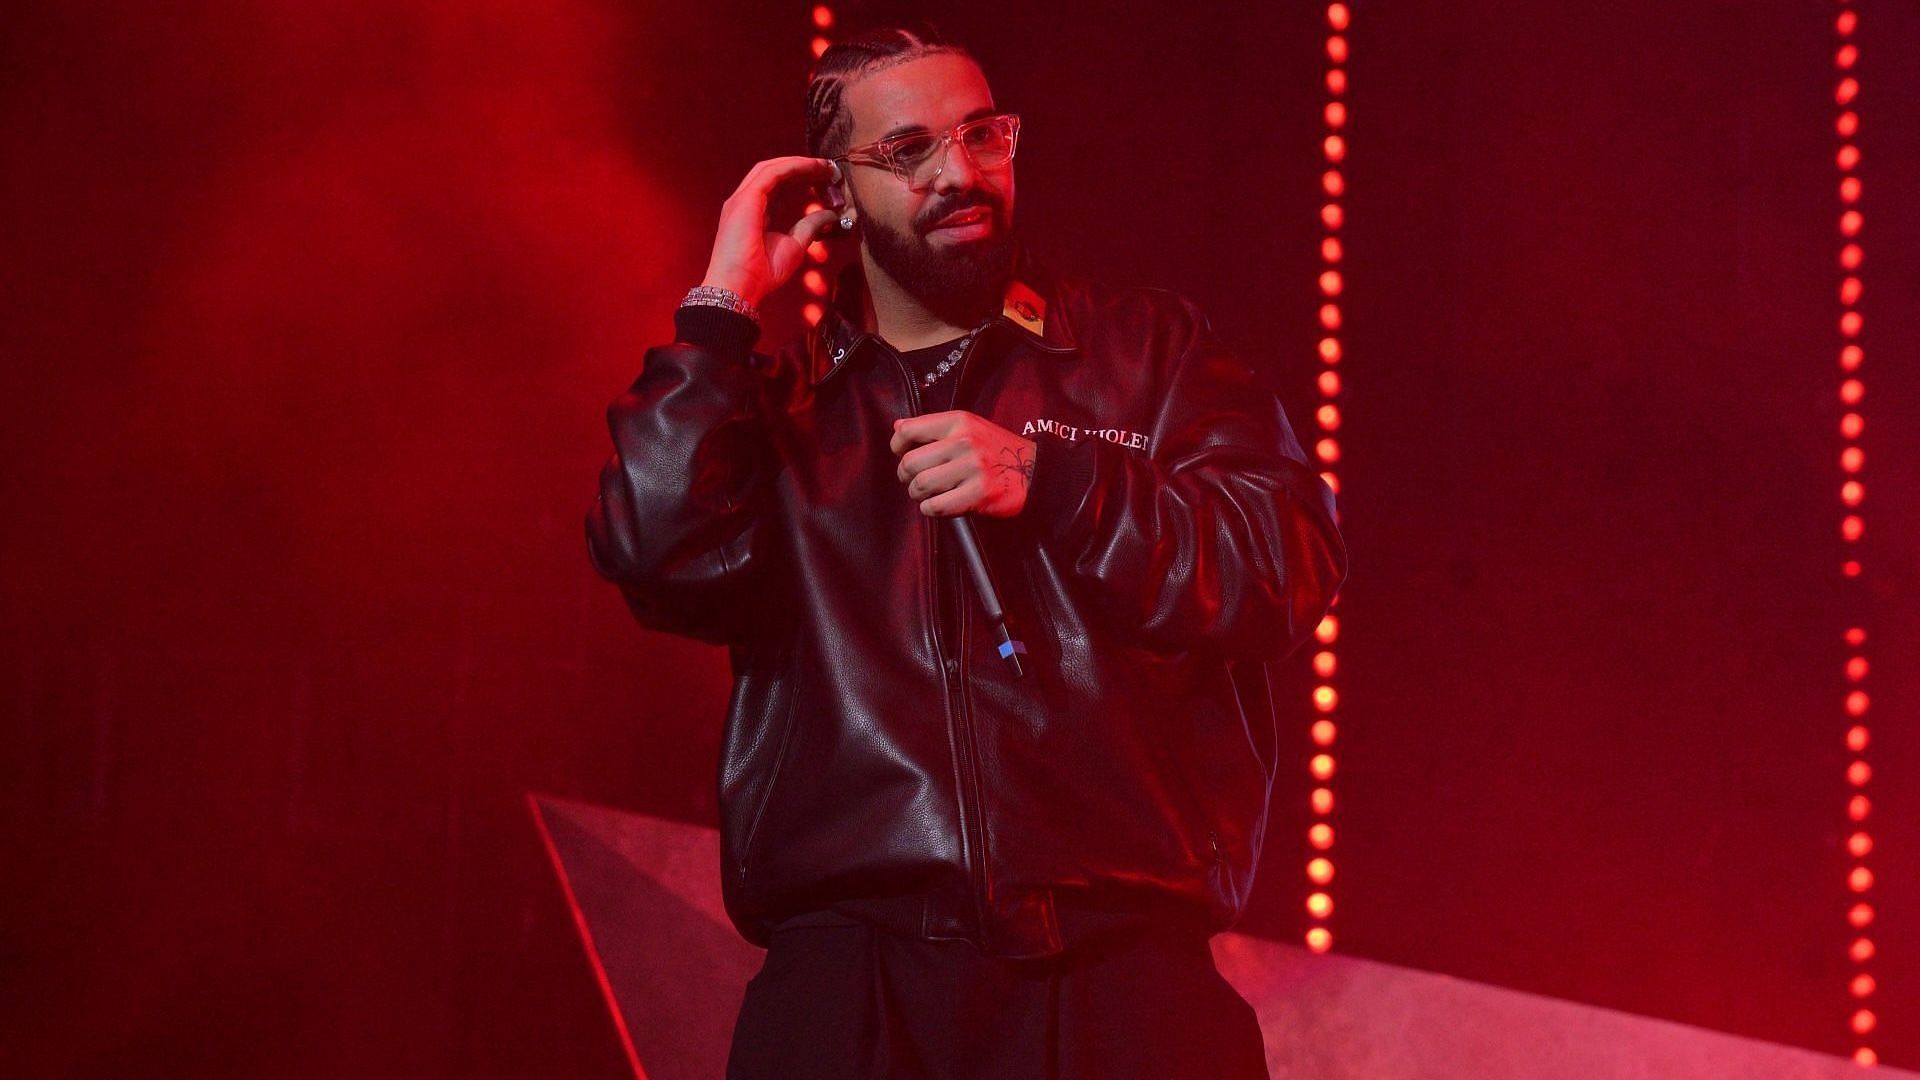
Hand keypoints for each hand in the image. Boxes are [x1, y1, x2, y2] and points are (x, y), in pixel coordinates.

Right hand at [702, 156, 843, 305]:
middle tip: (829, 168)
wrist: (740, 287)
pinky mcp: (746, 199)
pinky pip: (773, 173)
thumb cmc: (761, 273)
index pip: (778, 185)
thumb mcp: (795, 246)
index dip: (801, 178)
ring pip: (772, 168)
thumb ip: (810, 227)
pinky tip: (813, 167)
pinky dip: (794, 167)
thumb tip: (830, 215)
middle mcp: (745, 201)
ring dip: (800, 164)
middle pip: (775, 172)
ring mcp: (743, 198)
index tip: (825, 179)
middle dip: (802, 167)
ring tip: (825, 165)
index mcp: (753, 211)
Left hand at [891, 411, 1036, 517]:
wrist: (1036, 470)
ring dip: (919, 495)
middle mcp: (963, 443)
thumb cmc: (997, 450)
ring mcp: (971, 469)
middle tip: (916, 480)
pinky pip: (936, 506)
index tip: (902, 454)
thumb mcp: (969, 427)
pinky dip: (931, 509)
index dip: (897, 446)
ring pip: (920, 486)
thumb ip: (934, 427)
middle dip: (906, 476)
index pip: (908, 430)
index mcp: (958, 422)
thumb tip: (898, 427)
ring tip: (930, 493)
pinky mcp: (977, 494)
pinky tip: (941, 504)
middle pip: (909, 463)